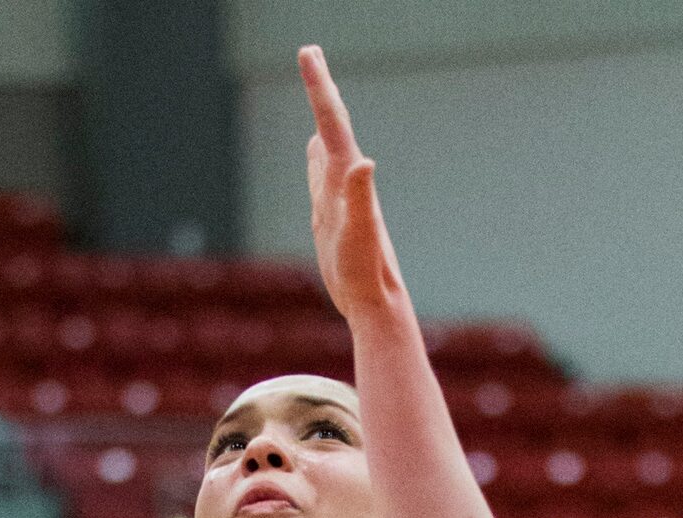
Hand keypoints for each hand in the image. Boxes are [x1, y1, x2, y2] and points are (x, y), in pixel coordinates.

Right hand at [299, 46, 404, 325]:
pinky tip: (313, 148)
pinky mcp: (331, 215)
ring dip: (320, 113)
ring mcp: (337, 197)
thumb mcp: (360, 235)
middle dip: (319, 87)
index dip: (319, 87)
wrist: (375, 302)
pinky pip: (319, 174)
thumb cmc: (366, 274)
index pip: (331, 123)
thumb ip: (360, 197)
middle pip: (331, 124)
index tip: (308, 52)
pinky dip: (314, 153)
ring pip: (326, 145)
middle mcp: (345, 180)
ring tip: (317, 86)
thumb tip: (362, 163)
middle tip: (309, 52)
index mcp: (348, 178)